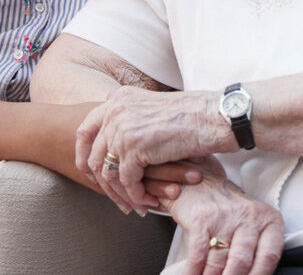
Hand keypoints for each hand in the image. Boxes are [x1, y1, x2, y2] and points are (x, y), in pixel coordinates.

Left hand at [77, 86, 223, 213]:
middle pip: (95, 155)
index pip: (85, 130)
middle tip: (117, 197)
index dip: (84, 155)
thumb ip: (132, 111)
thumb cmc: (196, 113)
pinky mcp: (134, 148)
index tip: (90, 173)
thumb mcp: (156, 104)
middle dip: (103, 182)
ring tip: (135, 204)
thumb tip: (113, 121)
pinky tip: (148, 201)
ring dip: (121, 193)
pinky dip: (136, 195)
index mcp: (119, 98)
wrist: (218, 116)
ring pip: (108, 172)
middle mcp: (115, 110)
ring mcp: (122, 129)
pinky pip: (126, 181)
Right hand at [161, 158, 282, 274]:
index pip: (269, 256)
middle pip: (242, 262)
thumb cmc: (231, 211)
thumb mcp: (254, 224)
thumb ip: (258, 249)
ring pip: (218, 262)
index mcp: (269, 220)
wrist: (203, 183)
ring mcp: (225, 217)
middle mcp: (250, 217)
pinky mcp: (202, 219)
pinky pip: (198, 254)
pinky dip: (194, 272)